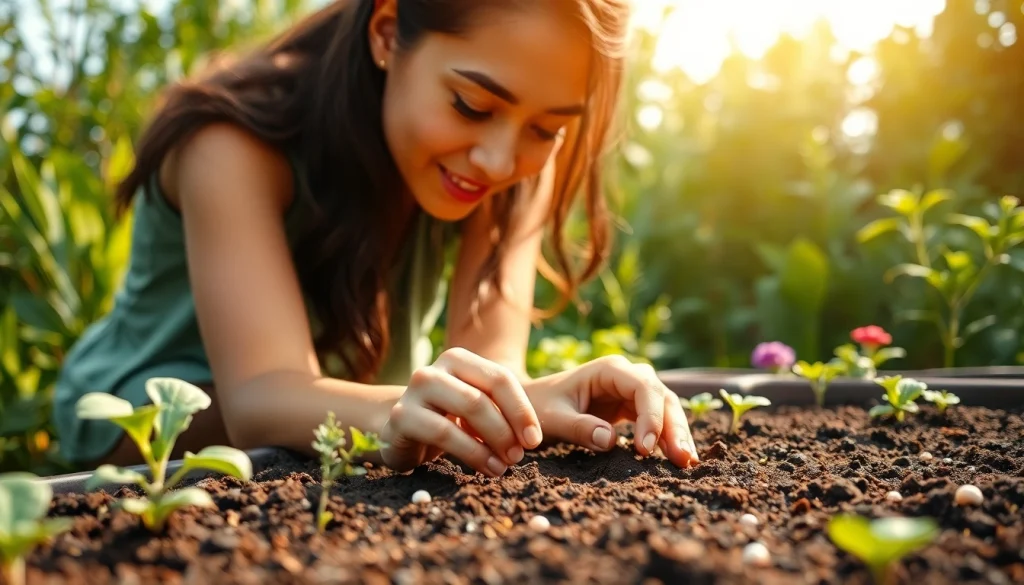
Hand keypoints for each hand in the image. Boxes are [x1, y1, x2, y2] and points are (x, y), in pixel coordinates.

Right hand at [379, 348, 542, 476]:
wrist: (401, 435)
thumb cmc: (447, 421)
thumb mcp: (476, 410)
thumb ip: (501, 412)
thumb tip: (531, 436)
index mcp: (457, 360)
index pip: (500, 379)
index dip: (522, 410)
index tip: (534, 440)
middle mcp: (433, 370)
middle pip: (483, 396)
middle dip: (508, 429)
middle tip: (519, 456)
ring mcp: (413, 391)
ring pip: (467, 409)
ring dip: (493, 441)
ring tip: (505, 465)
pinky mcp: (401, 417)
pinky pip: (444, 433)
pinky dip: (472, 453)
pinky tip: (486, 469)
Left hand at [523, 355, 698, 467]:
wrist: (531, 403)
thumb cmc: (538, 407)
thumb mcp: (552, 418)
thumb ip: (579, 428)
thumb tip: (610, 440)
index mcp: (609, 370)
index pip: (643, 387)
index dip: (650, 416)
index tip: (646, 449)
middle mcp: (626, 375)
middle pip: (661, 396)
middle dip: (673, 426)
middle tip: (681, 459)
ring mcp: (631, 391)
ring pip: (665, 408)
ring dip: (677, 433)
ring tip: (686, 463)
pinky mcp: (631, 407)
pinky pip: (657, 420)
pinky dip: (667, 438)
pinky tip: (676, 459)